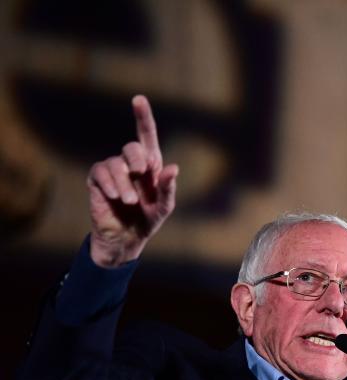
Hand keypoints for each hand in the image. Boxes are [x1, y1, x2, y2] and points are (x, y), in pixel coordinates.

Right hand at [86, 95, 177, 266]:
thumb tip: (173, 168)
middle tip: (142, 173)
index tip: (138, 99)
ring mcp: (112, 171)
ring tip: (129, 200)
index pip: (146, 136)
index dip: (142, 117)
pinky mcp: (97, 180)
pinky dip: (109, 184)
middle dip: (138, 159)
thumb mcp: (164, 207)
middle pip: (131, 147)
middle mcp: (130, 164)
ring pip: (116, 164)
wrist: (126, 238)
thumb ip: (169, 188)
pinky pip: (100, 173)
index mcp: (150, 166)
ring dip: (124, 182)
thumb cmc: (148, 220)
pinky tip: (115, 197)